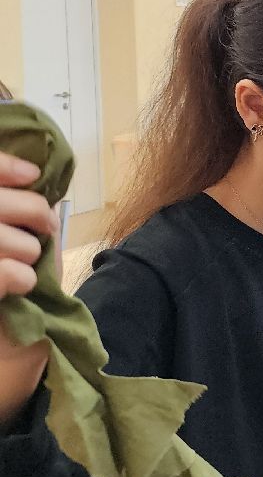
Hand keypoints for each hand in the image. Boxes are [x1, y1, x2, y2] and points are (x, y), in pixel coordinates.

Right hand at [0, 152, 57, 428]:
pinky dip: (17, 276)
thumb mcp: (11, 260)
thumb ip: (16, 226)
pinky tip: (20, 287)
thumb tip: (39, 187)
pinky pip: (3, 272)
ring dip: (24, 249)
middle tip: (44, 228)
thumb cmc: (6, 310)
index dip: (2, 167)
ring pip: (1, 236)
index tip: (32, 173)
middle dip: (29, 209)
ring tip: (23, 268)